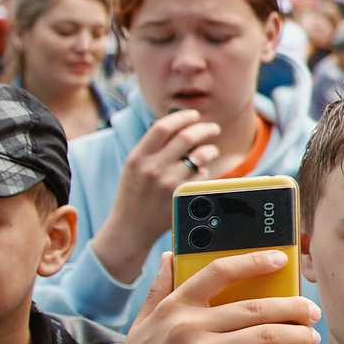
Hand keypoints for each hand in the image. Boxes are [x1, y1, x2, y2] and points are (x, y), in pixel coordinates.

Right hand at [81, 252, 322, 343]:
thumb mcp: (141, 328)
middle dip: (293, 307)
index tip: (281, 259)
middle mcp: (187, 328)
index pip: (219, 271)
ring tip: (310, 339)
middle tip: (311, 312)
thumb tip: (170, 256)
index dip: (254, 261)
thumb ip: (158, 291)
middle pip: (255, 307)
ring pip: (265, 338)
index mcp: (173, 309)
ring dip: (296, 337)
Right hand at [95, 108, 221, 275]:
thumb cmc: (135, 193)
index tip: (194, 115)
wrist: (130, 227)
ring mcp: (167, 183)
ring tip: (210, 151)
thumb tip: (180, 124)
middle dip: (205, 129)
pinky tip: (200, 173)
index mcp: (137, 157)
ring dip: (210, 150)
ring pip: (200, 156)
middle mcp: (152, 168)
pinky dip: (205, 171)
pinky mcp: (181, 197)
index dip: (182, 117)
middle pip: (186, 137)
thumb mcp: (134, 167)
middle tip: (213, 128)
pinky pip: (203, 176)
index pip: (163, 127)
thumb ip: (152, 147)